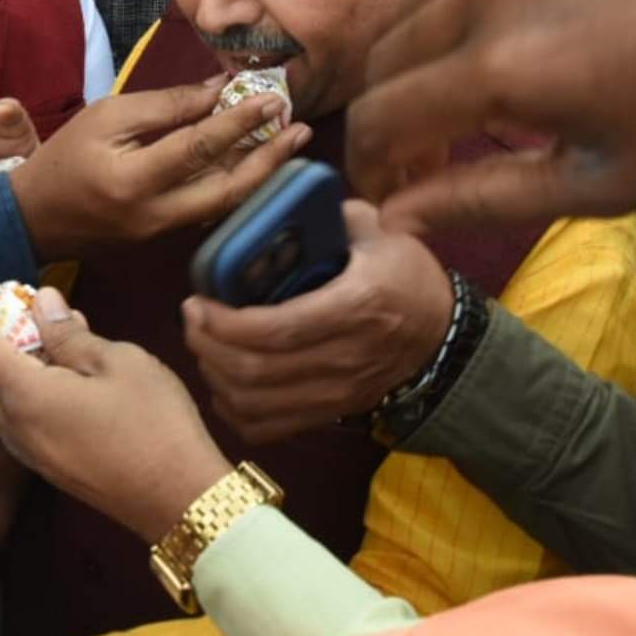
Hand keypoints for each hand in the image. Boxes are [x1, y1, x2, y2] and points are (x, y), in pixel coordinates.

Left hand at [0, 278, 231, 542]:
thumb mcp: (120, 363)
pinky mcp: (48, 465)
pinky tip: (44, 369)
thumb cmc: (155, 424)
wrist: (179, 500)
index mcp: (26, 397)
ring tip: (13, 332)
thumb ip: (70, 336)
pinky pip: (10, 420)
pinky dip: (8, 387)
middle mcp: (14, 429)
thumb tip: (42, 303)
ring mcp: (29, 453)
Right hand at [8, 80, 310, 260]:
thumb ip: (165, 105)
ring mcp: (163, 235)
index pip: (200, 147)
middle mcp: (156, 215)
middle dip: (270, 160)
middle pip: (228, 190)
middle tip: (301, 129)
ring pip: (224, 205)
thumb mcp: (107, 118)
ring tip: (289, 143)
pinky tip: (256, 164)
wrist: (34, 219)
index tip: (272, 98)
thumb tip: (218, 92)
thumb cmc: (65, 159)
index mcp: (135, 181)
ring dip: (260, 173)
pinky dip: (236, 186)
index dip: (240, 121)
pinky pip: (210, 211)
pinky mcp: (165, 241)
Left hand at [184, 201, 452, 444]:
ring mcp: (338, 394)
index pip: (275, 329)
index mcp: (356, 306)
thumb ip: (332, 216)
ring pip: (255, 404)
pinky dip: (234, 409)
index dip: (224, 322)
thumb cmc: (408, 276)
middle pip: (255, 371)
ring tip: (203, 344)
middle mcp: (345, 358)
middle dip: (207, 346)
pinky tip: (224, 380)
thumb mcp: (382, 232)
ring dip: (215, 376)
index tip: (197, 301)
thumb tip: (277, 208)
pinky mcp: (332, 414)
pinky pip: (268, 428)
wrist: (444, 336)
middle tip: (191, 318)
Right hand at [345, 0, 635, 232]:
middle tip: (421, 148)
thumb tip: (394, 220)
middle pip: (382, 54)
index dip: (370, 162)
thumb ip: (481, 200)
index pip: (379, 116)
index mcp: (504, 67)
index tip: (388, 186)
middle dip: (387, 110)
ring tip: (470, 93)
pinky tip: (521, 28)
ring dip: (421, 54)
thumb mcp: (596, 182)